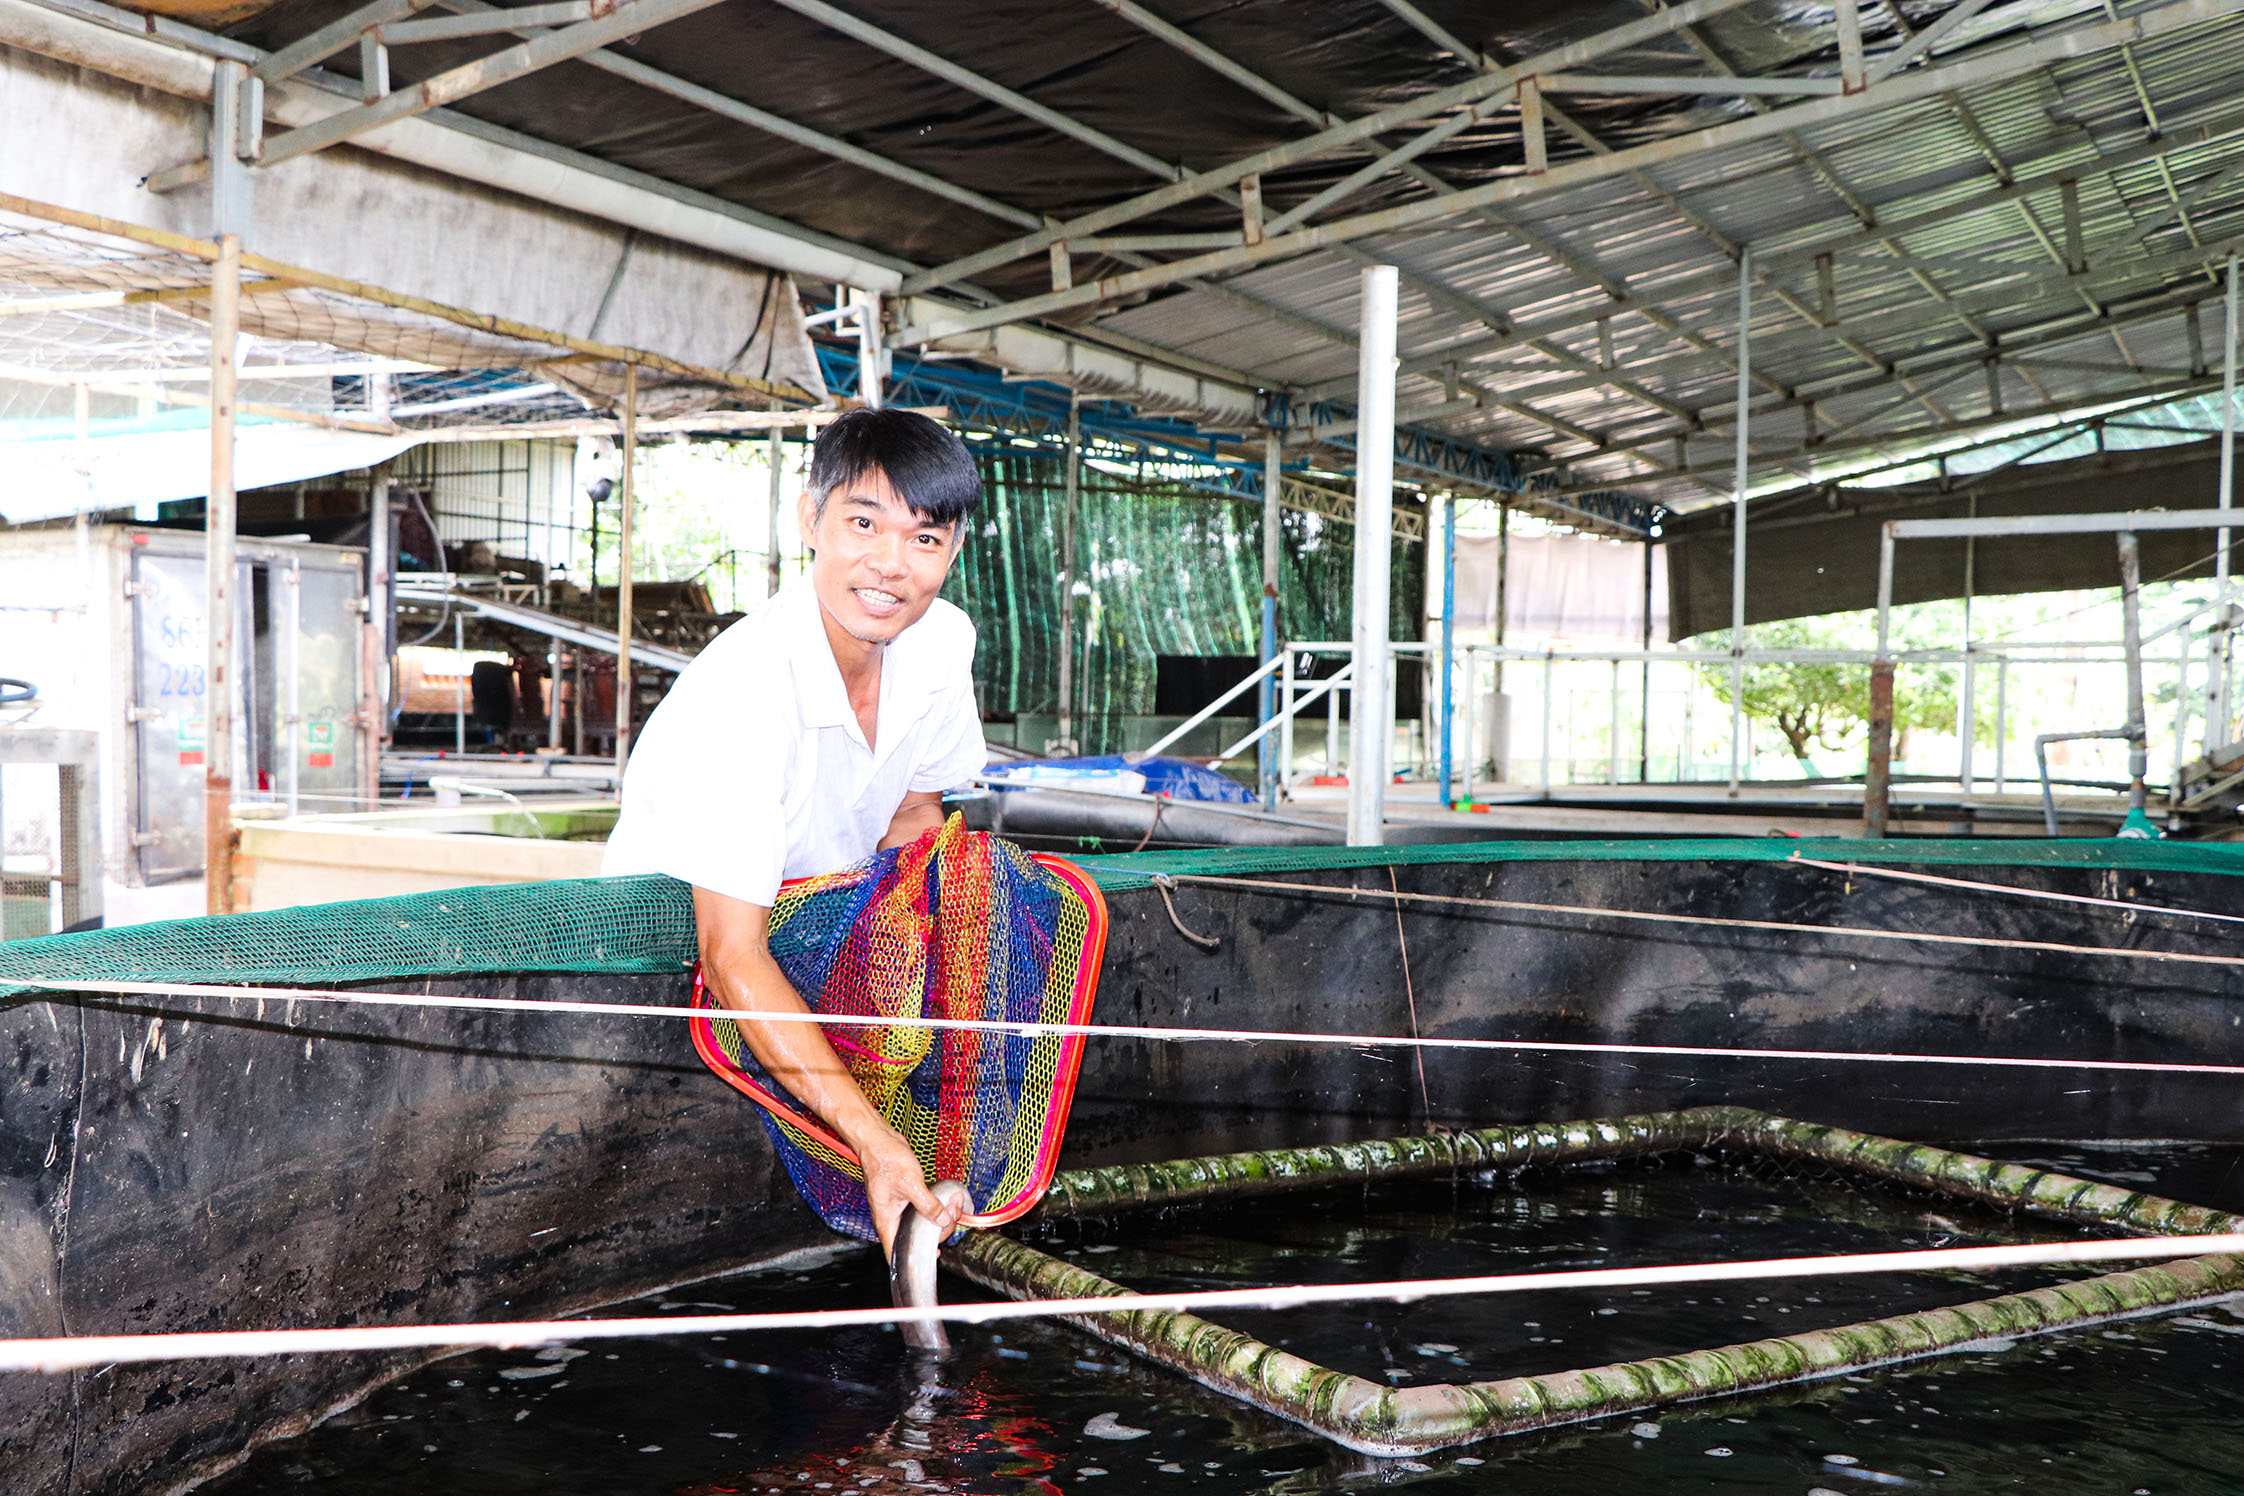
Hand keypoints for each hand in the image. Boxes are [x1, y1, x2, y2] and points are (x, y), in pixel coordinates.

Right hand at [858, 1124, 962, 1258]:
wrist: (877, 1139)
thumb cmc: (884, 1160)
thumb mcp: (910, 1184)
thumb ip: (928, 1205)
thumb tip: (943, 1220)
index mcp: (886, 1221)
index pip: (895, 1252)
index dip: (912, 1259)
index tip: (932, 1257)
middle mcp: (891, 1217)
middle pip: (915, 1237)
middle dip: (937, 1228)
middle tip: (952, 1214)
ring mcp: (897, 1206)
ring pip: (921, 1222)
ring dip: (939, 1216)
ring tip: (954, 1203)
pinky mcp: (904, 1196)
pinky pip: (922, 1208)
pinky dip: (935, 1206)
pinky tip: (946, 1200)